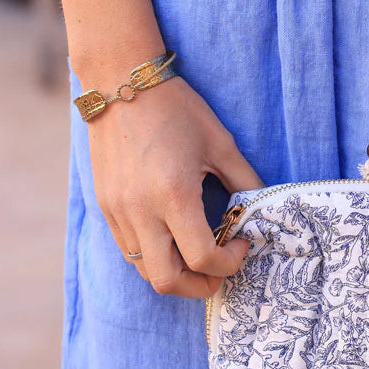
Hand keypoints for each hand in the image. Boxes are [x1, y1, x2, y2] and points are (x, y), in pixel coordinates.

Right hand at [86, 72, 261, 297]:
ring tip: (198, 254)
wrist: (121, 82)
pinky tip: (173, 236)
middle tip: (220, 270)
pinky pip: (129, 249)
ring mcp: (118, 211)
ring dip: (176, 272)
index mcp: (173, 195)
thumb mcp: (221, 144)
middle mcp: (140, 210)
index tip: (241, 243)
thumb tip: (262, 211)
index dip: (230, 263)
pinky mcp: (106, 206)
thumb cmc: (177, 109)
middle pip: (167, 281)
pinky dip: (154, 255)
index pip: (203, 258)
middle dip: (199, 286)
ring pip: (144, 270)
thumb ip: (245, 182)